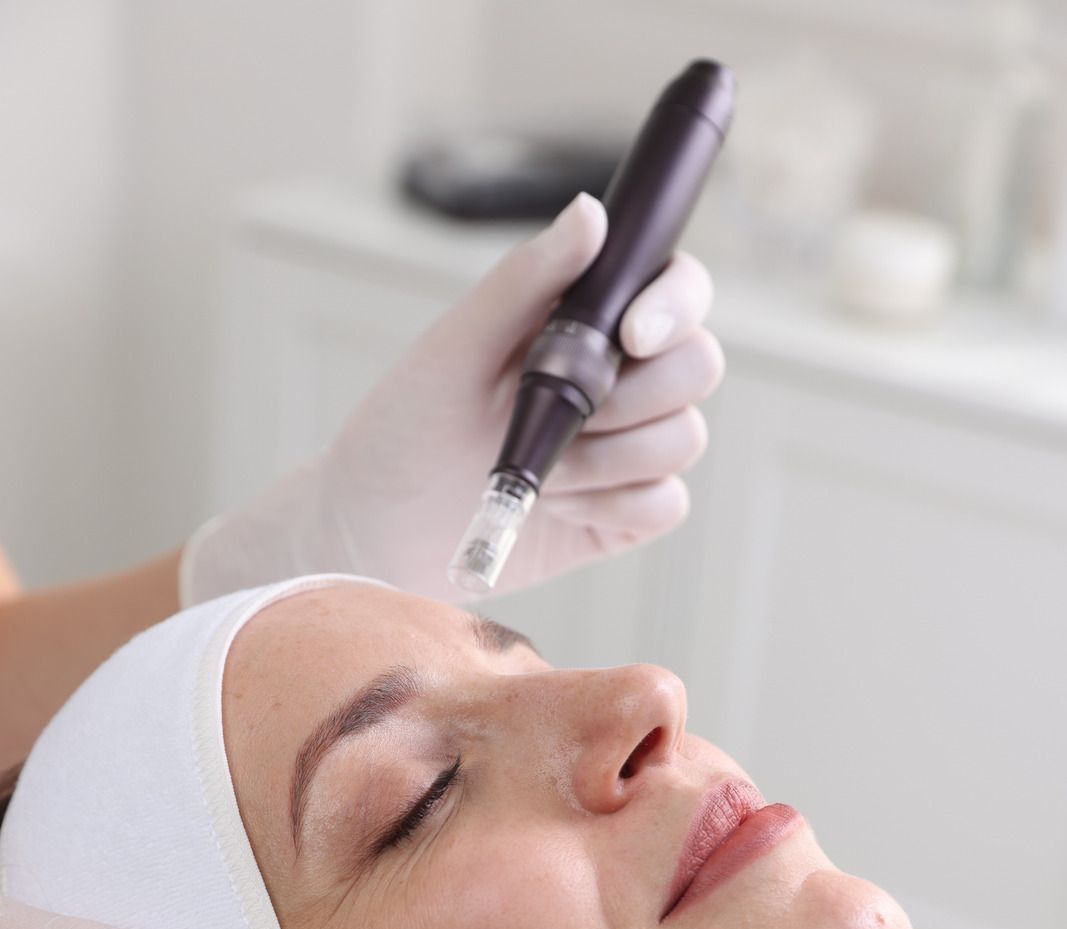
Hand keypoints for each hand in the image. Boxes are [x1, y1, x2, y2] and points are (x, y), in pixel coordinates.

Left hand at [180, 191, 722, 605]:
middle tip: (562, 417)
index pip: (678, 289)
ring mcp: (625, 450)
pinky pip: (665, 504)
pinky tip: (558, 507)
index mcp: (585, 323)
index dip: (674, 307)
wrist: (377, 531)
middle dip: (632, 398)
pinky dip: (613, 506)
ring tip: (543, 469)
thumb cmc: (404, 428)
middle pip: (698, 366)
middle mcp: (618, 379)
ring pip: (684, 438)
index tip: (630, 335)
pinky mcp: (622, 514)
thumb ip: (526, 280)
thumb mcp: (456, 347)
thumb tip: (591, 211)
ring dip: (610, 459)